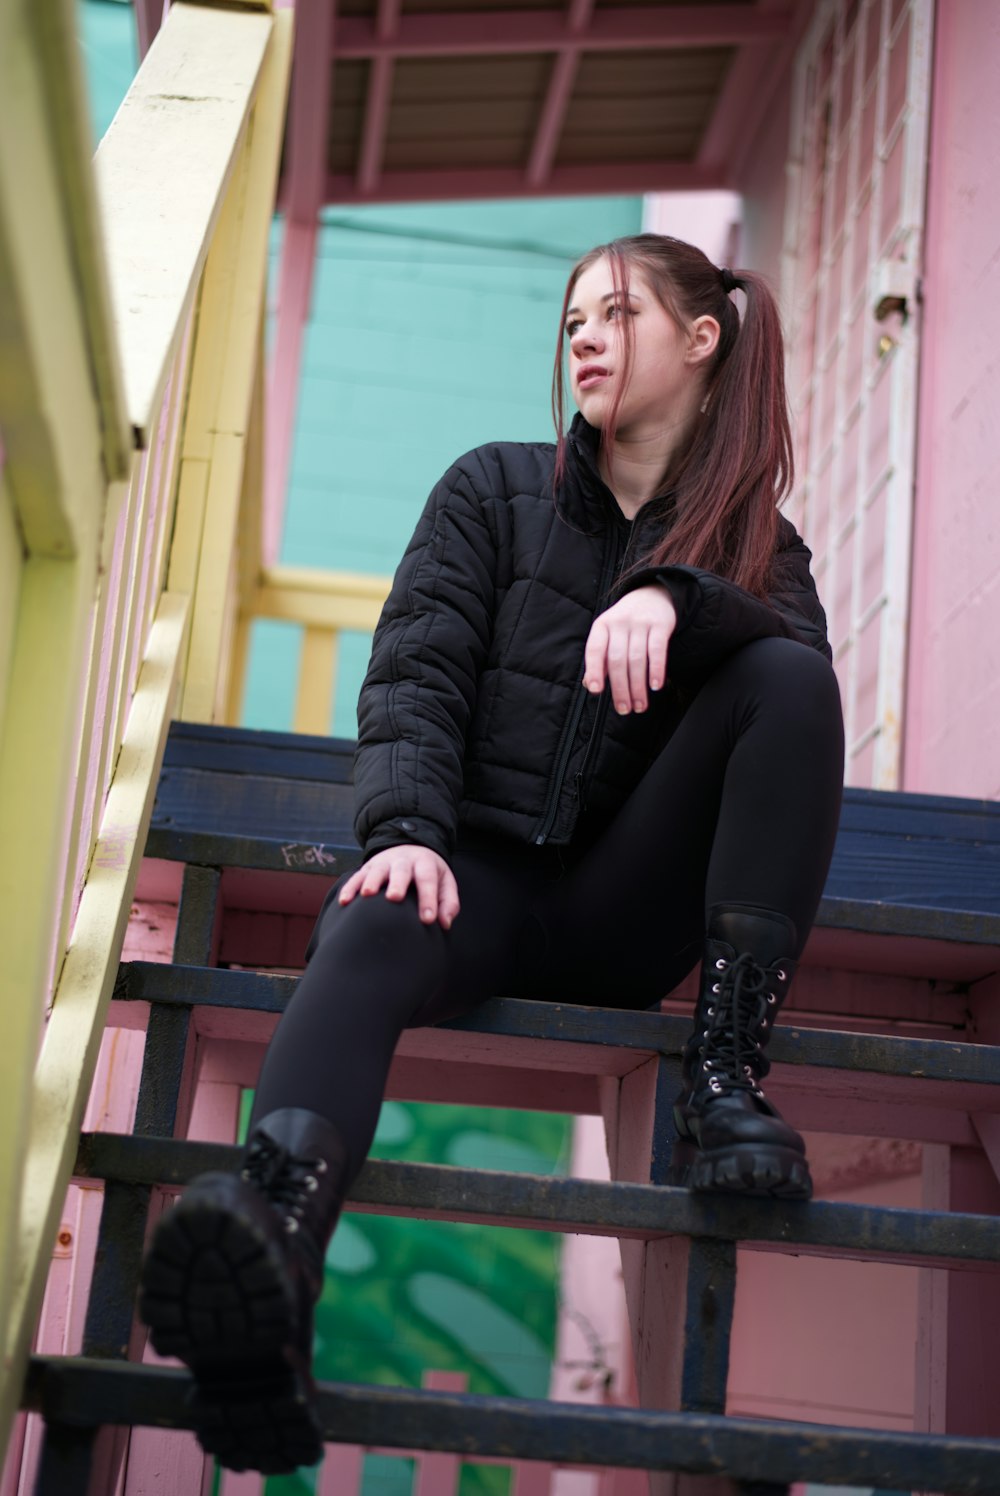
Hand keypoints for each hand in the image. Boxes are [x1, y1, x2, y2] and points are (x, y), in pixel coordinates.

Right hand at [337, 844, 459, 928]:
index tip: (428, 920)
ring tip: (367, 894)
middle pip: (401, 871)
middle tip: (395, 897)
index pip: (428, 879)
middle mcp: (404, 861)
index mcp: (425, 863)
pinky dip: (350, 888)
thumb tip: (445, 923)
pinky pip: (357, 877)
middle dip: (397, 883)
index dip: (428, 899)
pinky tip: (345, 901)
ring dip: (371, 881)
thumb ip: (449, 902)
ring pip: (377, 870)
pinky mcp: (368, 868)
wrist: (410, 848)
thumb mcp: (445, 882)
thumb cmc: (429, 874)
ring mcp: (384, 863)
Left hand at [583, 585, 676, 713]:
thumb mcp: (608, 634)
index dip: (594, 670)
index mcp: (602, 626)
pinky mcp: (660, 625)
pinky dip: (656, 669)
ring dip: (638, 686)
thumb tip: (590, 684)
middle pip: (618, 660)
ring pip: (637, 659)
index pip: (595, 649)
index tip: (596, 690)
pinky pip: (658, 650)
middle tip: (624, 709)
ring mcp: (640, 623)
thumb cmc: (626, 623)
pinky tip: (656, 685)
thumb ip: (600, 659)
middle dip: (620, 688)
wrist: (652, 595)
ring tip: (639, 705)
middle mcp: (619, 623)